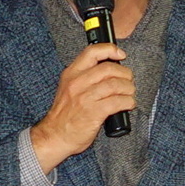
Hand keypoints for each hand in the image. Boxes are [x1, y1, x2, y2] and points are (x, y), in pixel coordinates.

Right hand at [30, 40, 133, 172]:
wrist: (55, 136)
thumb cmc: (64, 114)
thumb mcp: (68, 88)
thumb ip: (84, 77)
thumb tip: (110, 70)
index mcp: (71, 74)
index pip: (92, 52)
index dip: (110, 50)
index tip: (121, 54)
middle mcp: (77, 83)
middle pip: (109, 68)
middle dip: (125, 74)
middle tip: (129, 81)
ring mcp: (85, 97)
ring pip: (115, 85)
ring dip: (128, 89)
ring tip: (129, 94)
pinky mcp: (93, 112)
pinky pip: (117, 102)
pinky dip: (128, 102)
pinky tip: (128, 104)